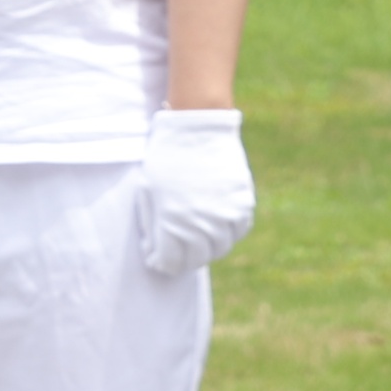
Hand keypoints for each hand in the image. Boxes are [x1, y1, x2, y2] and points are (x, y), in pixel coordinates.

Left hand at [138, 108, 255, 275]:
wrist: (197, 126)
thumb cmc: (165, 156)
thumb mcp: (147, 191)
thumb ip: (153, 225)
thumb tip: (156, 250)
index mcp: (172, 223)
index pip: (170, 263)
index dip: (162, 262)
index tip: (158, 255)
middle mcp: (201, 224)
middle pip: (197, 260)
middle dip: (184, 258)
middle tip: (179, 249)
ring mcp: (225, 214)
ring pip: (220, 248)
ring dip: (208, 247)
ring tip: (199, 238)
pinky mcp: (243, 202)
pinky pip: (240, 230)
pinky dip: (229, 232)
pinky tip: (219, 224)